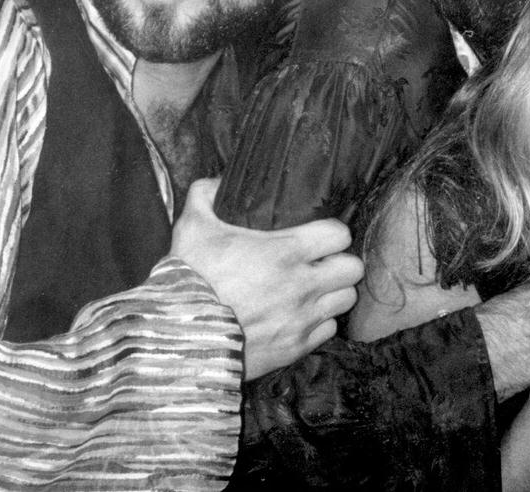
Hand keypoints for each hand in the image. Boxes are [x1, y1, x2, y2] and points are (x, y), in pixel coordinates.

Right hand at [170, 178, 363, 379]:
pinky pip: (328, 331)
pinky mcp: (295, 348)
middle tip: (321, 262)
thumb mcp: (192, 229)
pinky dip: (319, 322)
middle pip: (353, 268)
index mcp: (285, 252)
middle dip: (340, 262)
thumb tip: (218, 181)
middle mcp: (302, 286)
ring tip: (315, 288)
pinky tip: (301, 315)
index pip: (340, 234)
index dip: (332, 232)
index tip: (319, 235)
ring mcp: (301, 319)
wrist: (177, 341)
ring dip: (333, 292)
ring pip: (345, 300)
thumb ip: (206, 196)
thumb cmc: (188, 281)